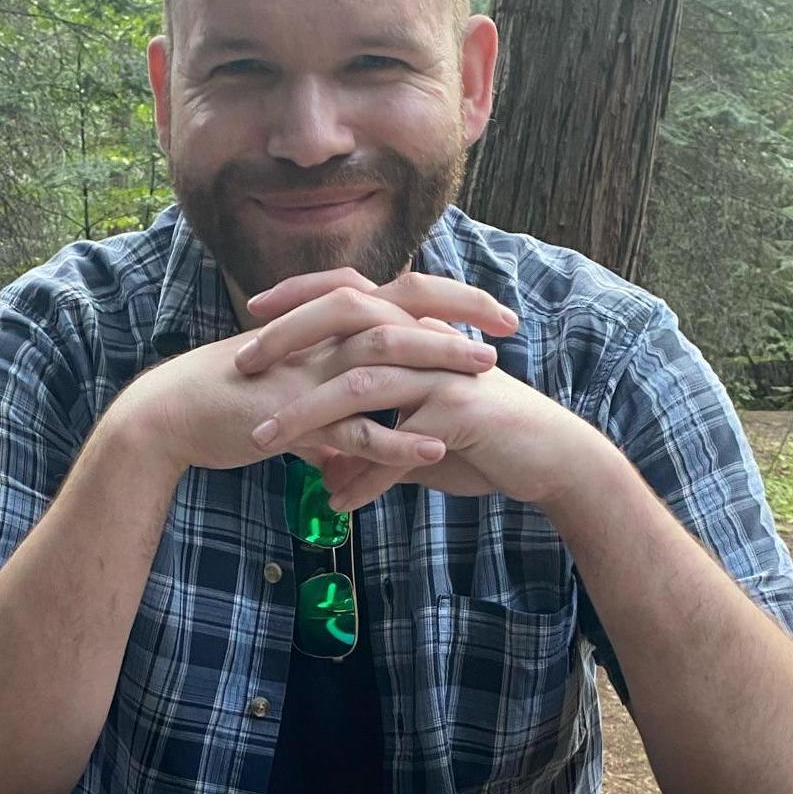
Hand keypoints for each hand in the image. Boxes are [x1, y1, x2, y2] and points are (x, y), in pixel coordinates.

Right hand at [112, 303, 489, 477]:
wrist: (169, 416)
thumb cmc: (223, 405)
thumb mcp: (283, 400)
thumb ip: (321, 422)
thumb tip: (342, 450)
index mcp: (322, 325)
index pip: (396, 294)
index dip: (448, 298)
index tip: (493, 312)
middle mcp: (319, 338)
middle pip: (401, 310)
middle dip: (460, 315)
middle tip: (509, 327)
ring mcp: (308, 372)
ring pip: (386, 359)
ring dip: (439, 367)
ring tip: (486, 380)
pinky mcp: (295, 413)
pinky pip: (356, 426)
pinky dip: (398, 440)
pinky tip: (436, 451)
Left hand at [238, 268, 609, 512]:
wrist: (551, 459)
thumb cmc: (483, 443)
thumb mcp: (416, 442)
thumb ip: (371, 446)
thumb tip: (325, 471)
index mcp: (417, 331)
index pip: (351, 292)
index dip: (302, 294)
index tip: (253, 311)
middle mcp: (428, 342)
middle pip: (348, 320)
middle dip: (288, 340)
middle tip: (241, 366)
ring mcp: (444, 376)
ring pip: (360, 384)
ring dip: (305, 414)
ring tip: (262, 441)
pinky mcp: (459, 416)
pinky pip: (396, 448)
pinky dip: (362, 476)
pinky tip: (336, 502)